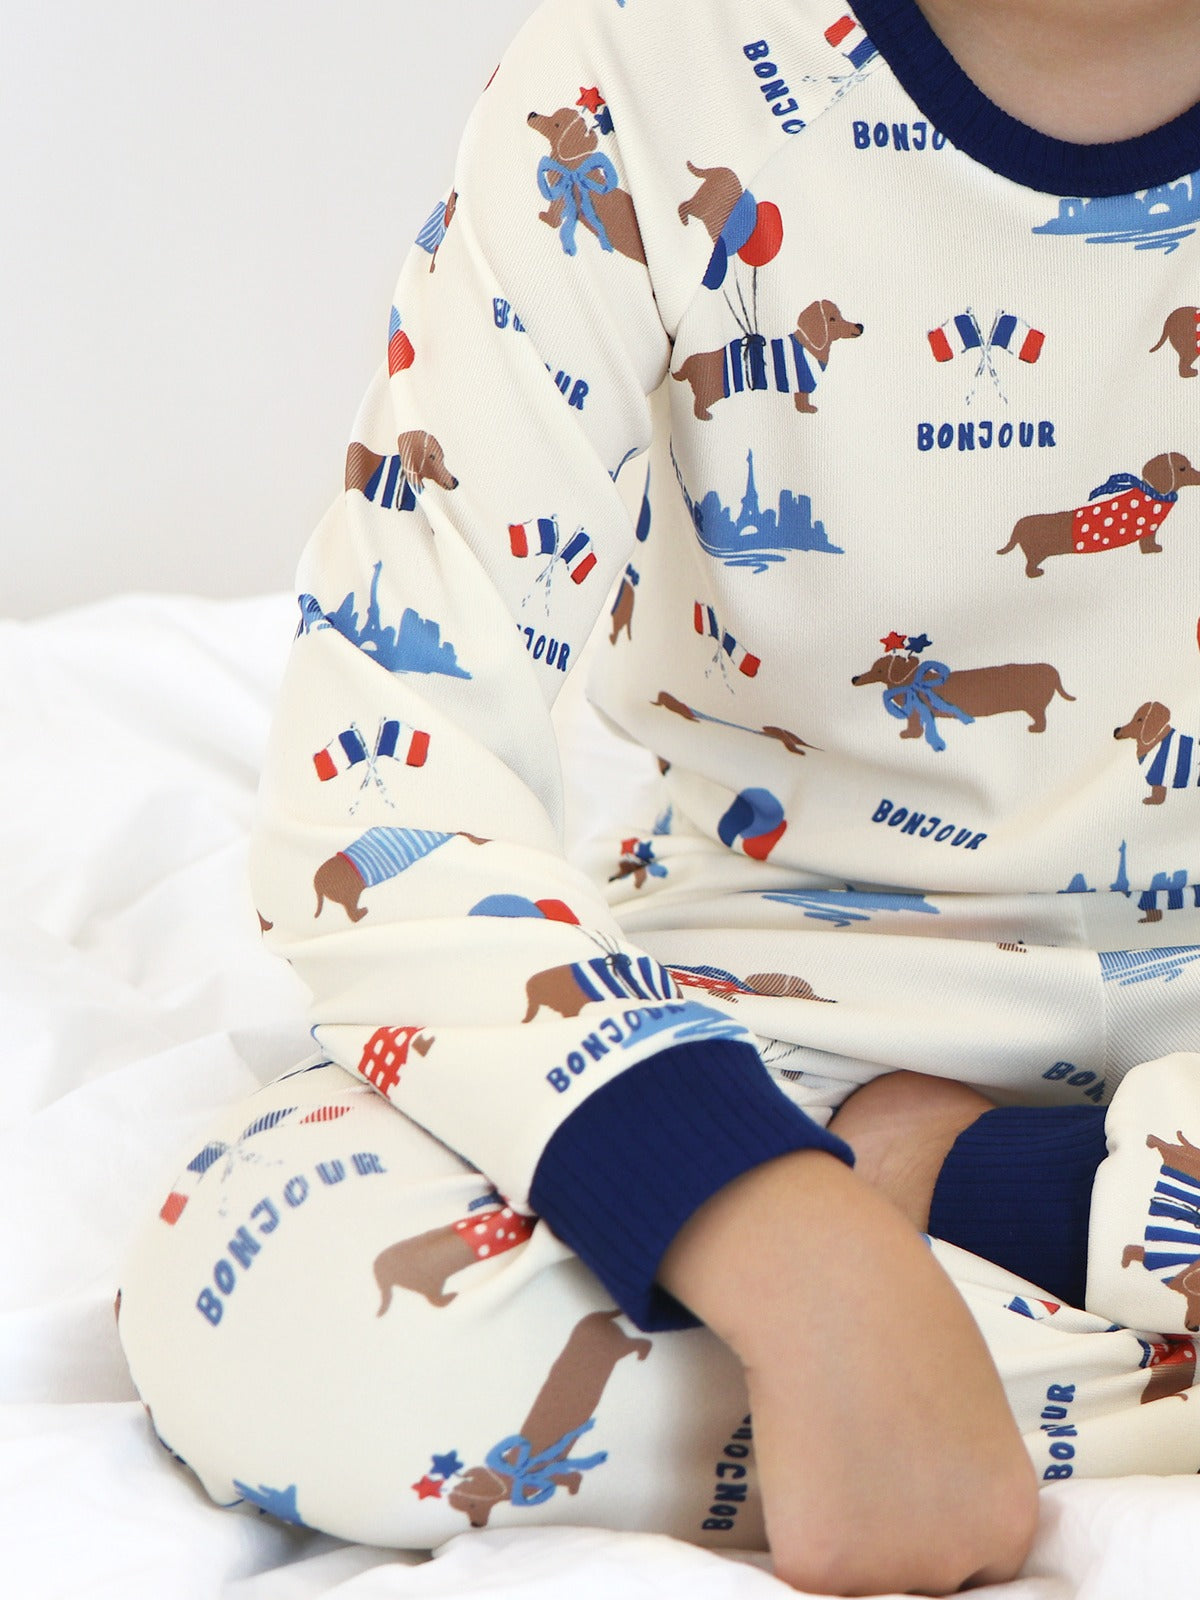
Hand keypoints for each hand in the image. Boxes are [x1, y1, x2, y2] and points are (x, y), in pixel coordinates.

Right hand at [658, 1151, 1036, 1595]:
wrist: (830, 1285)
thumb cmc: (898, 1311)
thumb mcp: (970, 1404)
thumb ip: (959, 1469)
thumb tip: (926, 1488)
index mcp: (1008, 1520)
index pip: (980, 1567)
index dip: (935, 1526)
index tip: (904, 1492)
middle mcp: (957, 1562)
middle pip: (923, 1579)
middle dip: (890, 1534)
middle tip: (859, 1461)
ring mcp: (886, 1570)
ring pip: (857, 1576)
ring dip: (838, 1532)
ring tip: (824, 1448)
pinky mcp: (816, 1564)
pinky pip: (799, 1563)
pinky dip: (786, 1520)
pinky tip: (792, 1457)